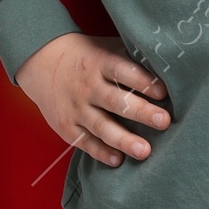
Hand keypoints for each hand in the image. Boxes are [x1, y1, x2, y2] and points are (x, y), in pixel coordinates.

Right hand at [15, 34, 171, 168]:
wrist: (42, 61)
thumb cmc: (87, 56)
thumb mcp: (106, 48)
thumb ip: (130, 59)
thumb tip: (167, 69)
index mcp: (100, 62)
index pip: (123, 71)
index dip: (143, 81)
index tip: (164, 92)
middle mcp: (88, 86)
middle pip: (116, 101)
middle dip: (141, 112)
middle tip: (163, 121)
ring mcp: (76, 108)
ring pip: (102, 127)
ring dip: (124, 140)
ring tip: (145, 151)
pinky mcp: (67, 127)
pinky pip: (85, 143)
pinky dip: (101, 153)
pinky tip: (118, 161)